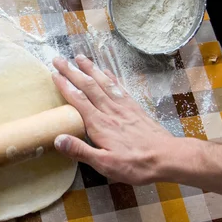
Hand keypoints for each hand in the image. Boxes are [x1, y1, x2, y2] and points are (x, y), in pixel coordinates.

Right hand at [51, 55, 180, 184]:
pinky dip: (110, 77)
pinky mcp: (134, 108)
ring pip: (103, 83)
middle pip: (88, 86)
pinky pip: (119, 88)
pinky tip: (105, 71)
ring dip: (90, 69)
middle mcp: (110, 111)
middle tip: (58, 59)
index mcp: (99, 124)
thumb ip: (81, 151)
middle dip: (72, 71)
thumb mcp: (105, 164)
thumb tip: (57, 139)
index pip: (78, 100)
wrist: (168, 158)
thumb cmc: (136, 164)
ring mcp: (123, 107)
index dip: (65, 86)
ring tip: (79, 57)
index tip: (54, 75)